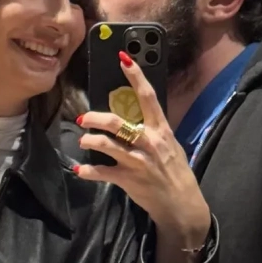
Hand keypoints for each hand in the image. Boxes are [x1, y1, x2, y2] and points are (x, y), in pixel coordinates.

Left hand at [76, 55, 210, 262]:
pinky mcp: (128, 180)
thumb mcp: (170, 146)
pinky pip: (102, 172)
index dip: (136, 76)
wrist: (181, 204)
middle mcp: (149, 143)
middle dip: (97, 118)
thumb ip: (154, 131)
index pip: (148, 97)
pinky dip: (88, 171)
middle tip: (84, 118)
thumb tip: (136, 115)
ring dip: (90, 140)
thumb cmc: (175, 172)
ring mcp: (137, 162)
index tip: (123, 58)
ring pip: (107, 145)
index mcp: (161, 131)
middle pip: (118, 123)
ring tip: (84, 139)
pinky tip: (79, 170)